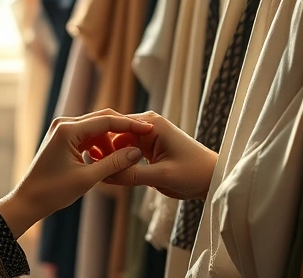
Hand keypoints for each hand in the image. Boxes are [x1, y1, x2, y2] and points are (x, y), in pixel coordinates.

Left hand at [0, 109, 152, 237]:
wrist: (28, 200)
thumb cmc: (53, 191)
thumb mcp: (87, 178)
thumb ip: (113, 163)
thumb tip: (137, 152)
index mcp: (68, 130)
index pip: (106, 120)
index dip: (130, 125)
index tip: (148, 129)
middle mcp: (64, 124)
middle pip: (102, 119)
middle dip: (123, 130)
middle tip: (143, 138)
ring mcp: (62, 129)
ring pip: (96, 128)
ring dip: (110, 140)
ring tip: (124, 157)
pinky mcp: (62, 137)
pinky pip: (87, 135)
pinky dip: (100, 144)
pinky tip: (108, 158)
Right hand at [100, 111, 217, 200]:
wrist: (214, 179)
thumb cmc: (194, 173)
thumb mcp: (162, 176)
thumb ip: (132, 175)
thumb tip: (103, 175)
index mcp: (152, 124)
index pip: (116, 126)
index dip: (100, 141)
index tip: (89, 158)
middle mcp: (148, 126)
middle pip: (114, 135)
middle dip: (105, 152)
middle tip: (93, 169)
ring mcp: (148, 137)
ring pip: (119, 146)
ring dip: (112, 159)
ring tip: (101, 175)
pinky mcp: (148, 149)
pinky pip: (127, 154)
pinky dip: (121, 164)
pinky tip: (113, 176)